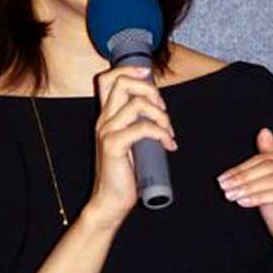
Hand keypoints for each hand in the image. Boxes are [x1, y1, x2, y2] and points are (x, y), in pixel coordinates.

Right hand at [86, 65, 177, 230]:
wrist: (110, 202)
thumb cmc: (124, 175)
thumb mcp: (131, 143)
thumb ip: (139, 126)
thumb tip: (160, 113)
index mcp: (106, 117)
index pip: (107, 79)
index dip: (128, 70)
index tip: (147, 75)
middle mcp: (103, 121)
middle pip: (122, 83)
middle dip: (150, 89)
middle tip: (163, 110)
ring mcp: (106, 132)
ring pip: (136, 104)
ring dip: (161, 115)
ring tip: (169, 133)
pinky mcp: (113, 146)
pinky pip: (142, 128)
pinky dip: (160, 133)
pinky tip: (169, 145)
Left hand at [217, 127, 272, 256]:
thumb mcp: (266, 182)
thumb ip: (266, 158)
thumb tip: (264, 131)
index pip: (266, 159)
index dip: (242, 168)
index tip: (223, 178)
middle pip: (269, 168)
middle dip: (243, 178)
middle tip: (224, 186)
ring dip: (248, 188)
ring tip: (231, 195)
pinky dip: (259, 197)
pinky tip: (243, 202)